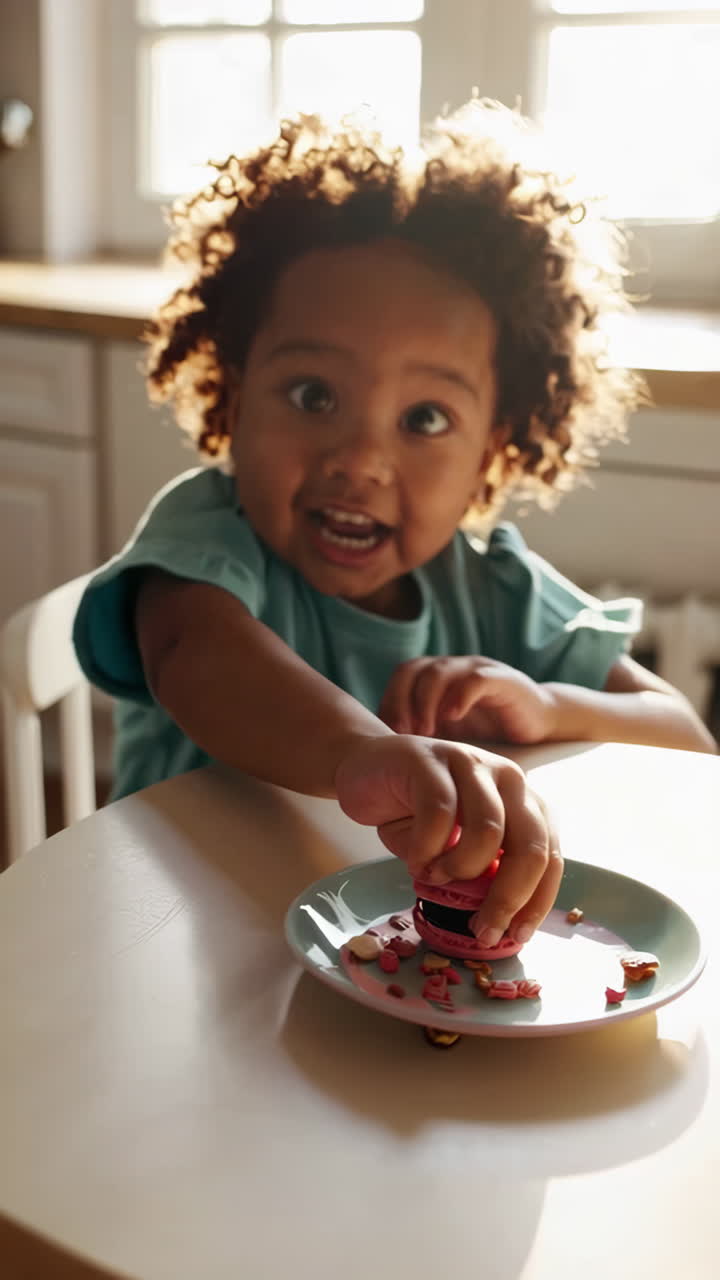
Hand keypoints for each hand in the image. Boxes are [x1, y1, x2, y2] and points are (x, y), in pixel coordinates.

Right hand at [334, 734, 561, 946]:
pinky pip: (440, 815)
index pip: (550, 855)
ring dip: (461, 870)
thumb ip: (481, 872)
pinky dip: (427, 850)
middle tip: (481, 930)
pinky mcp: (431, 761)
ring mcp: (471, 764)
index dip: (537, 900)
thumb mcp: (455, 848)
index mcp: (523, 801)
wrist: (363, 768)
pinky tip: (415, 860)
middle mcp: (507, 778)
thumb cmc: (413, 813)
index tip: (516, 935)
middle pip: (531, 846)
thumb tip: (497, 922)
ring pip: (489, 832)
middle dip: (508, 898)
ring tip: (433, 878)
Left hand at [379, 656, 556, 743]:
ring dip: (426, 701)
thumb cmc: (490, 732)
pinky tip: (453, 717)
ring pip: (440, 671)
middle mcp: (453, 668)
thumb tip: (384, 758)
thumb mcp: (448, 734)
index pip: (401, 677)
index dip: (390, 701)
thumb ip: (421, 736)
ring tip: (426, 730)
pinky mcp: (503, 679)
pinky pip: (476, 679)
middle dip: (401, 700)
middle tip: (401, 732)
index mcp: (435, 678)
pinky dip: (460, 696)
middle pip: (413, 669)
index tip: (388, 735)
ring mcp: (476, 670)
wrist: (540, 722)